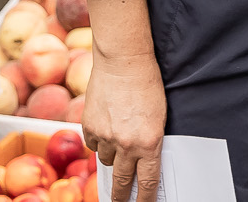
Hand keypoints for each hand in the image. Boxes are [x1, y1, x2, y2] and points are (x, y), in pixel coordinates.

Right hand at [85, 47, 165, 201]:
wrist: (123, 60)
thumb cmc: (147, 84)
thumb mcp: (158, 118)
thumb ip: (149, 142)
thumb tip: (142, 162)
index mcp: (149, 143)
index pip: (147, 182)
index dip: (144, 200)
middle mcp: (126, 144)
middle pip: (121, 181)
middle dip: (120, 196)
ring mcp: (105, 136)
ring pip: (105, 160)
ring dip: (110, 155)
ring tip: (116, 136)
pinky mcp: (89, 126)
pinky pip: (92, 144)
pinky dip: (97, 140)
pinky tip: (104, 126)